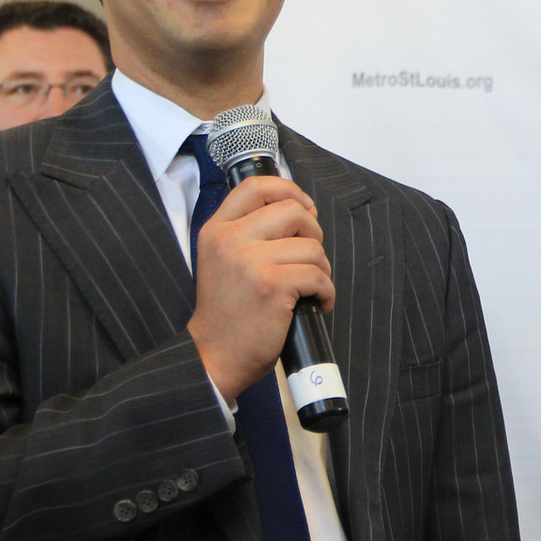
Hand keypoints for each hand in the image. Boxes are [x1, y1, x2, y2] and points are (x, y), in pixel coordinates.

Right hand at [188, 176, 334, 400]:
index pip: (256, 186)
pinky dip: (326, 292)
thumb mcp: (224, 260)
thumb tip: (302, 210)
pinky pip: (318, 276)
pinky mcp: (271, 285)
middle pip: (293, 210)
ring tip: (310, 287)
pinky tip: (316, 303)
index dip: (289, 189)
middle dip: (313, 233)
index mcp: (217, 230)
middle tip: (310, 259)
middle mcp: (230, 240)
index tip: (305, 207)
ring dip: (321, 268)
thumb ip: (250, 233)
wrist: (214, 355)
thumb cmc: (227, 312)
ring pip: (312, 246)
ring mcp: (250, 261)